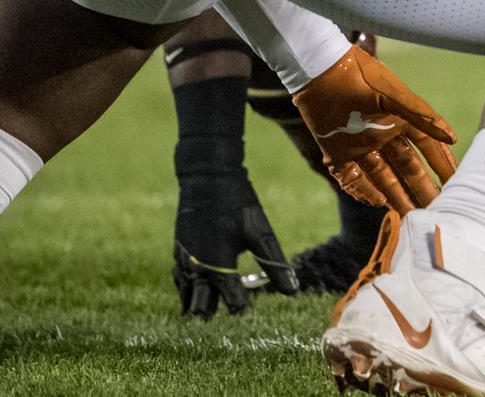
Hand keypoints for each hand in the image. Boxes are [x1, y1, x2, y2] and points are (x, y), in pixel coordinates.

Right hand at [172, 170, 298, 317]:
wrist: (206, 179)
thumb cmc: (237, 205)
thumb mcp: (260, 233)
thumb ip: (275, 264)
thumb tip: (293, 291)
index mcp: (219, 268)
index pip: (232, 302)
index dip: (242, 307)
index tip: (249, 309)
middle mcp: (198, 269)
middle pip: (200, 307)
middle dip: (211, 313)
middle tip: (222, 318)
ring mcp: (184, 261)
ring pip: (186, 296)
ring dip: (197, 304)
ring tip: (207, 314)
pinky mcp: (178, 251)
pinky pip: (179, 280)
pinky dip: (187, 290)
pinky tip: (193, 291)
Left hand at [292, 46, 456, 212]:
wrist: (318, 69)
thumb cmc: (360, 76)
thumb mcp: (393, 95)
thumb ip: (421, 116)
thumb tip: (452, 137)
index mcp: (402, 119)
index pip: (428, 148)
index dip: (441, 165)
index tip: (455, 183)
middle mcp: (384, 134)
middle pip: (407, 167)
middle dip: (421, 188)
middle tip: (435, 209)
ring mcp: (361, 144)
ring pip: (382, 176)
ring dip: (395, 195)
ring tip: (409, 215)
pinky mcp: (337, 151)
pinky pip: (352, 177)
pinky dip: (362, 190)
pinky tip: (375, 202)